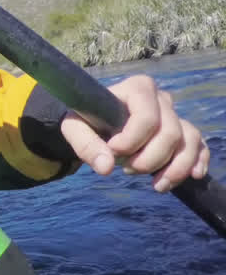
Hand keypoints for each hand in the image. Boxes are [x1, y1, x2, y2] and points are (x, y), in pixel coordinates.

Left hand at [61, 73, 209, 191]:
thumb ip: (86, 145)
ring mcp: (175, 115)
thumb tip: (105, 167)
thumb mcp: (75, 128)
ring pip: (188, 141)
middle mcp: (161, 99)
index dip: (132, 140)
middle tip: (127, 169)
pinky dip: (197, 162)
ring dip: (175, 168)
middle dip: (150, 159)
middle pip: (170, 132)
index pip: (146, 117)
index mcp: (136, 89)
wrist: (96, 124)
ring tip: (156, 185)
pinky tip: (192, 176)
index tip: (113, 151)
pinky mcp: (183, 132)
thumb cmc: (87, 121)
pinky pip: (199, 146)